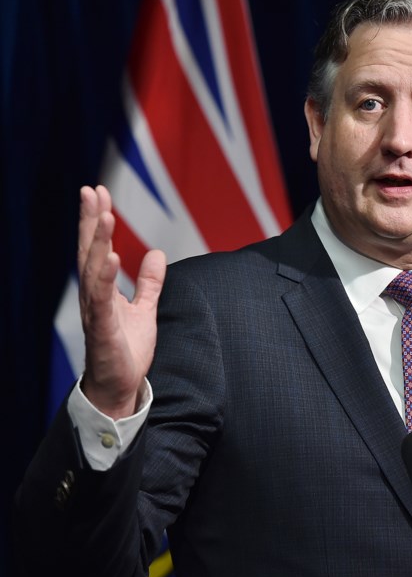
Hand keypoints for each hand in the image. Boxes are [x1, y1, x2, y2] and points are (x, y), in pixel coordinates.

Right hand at [77, 185, 165, 418]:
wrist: (120, 387)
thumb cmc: (126, 350)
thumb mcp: (145, 309)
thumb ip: (149, 283)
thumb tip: (155, 254)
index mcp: (102, 290)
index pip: (98, 248)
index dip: (97, 220)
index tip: (98, 192)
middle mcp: (94, 296)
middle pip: (90, 251)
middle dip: (91, 220)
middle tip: (91, 190)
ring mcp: (95, 311)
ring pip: (93, 270)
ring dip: (98, 242)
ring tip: (105, 216)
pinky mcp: (103, 329)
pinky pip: (102, 299)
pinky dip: (106, 277)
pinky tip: (110, 257)